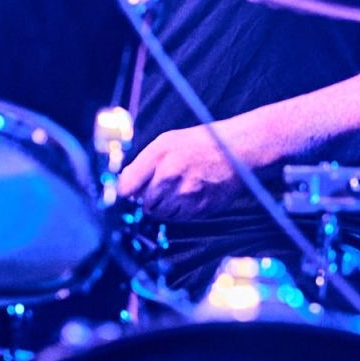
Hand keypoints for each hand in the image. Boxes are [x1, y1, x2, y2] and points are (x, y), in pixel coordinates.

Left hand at [118, 117, 265, 220]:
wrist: (237, 150)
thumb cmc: (200, 144)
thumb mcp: (167, 142)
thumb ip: (143, 163)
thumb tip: (123, 185)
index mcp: (159, 155)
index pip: (126, 186)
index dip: (123, 193)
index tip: (125, 195)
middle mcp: (170, 175)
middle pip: (144, 204)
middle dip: (148, 200)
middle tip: (159, 189)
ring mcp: (186, 194)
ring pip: (161, 214)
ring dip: (164, 207)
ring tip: (177, 191)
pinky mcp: (200, 207)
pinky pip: (179, 218)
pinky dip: (180, 211)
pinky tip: (188, 196)